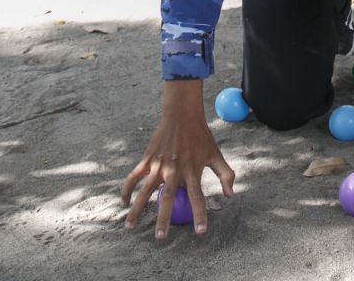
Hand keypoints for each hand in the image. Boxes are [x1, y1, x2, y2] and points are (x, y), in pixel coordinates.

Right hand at [121, 80, 234, 240]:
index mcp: (192, 170)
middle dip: (163, 219)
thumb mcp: (216, 154)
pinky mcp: (147, 159)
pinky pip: (134, 177)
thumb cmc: (200, 137)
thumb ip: (225, 174)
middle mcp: (174, 170)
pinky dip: (127, 190)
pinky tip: (124, 203)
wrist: (182, 115)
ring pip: (145, 191)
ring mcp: (158, 165)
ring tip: (130, 227)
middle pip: (168, 198)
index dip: (200, 214)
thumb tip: (230, 195)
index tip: (200, 231)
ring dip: (137, 209)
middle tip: (160, 238)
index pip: (198, 197)